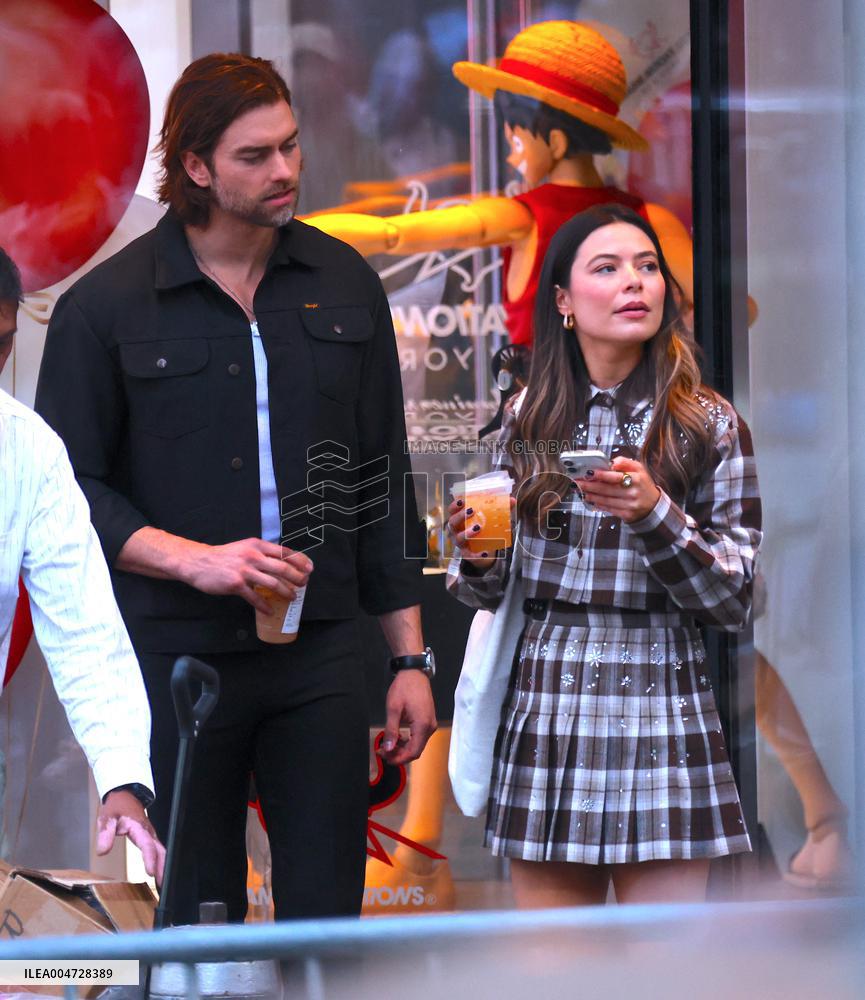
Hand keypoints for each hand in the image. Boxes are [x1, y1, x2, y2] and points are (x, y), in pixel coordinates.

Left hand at [96, 790, 165, 885]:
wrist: (125, 796)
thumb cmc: (116, 807)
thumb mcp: (107, 817)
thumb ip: (105, 834)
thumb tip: (102, 852)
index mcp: (139, 827)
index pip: (147, 844)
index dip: (149, 858)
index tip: (151, 872)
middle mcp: (148, 831)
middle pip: (159, 849)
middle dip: (162, 866)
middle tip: (162, 882)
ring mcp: (150, 834)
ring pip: (161, 850)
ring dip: (163, 864)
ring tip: (162, 881)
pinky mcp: (149, 837)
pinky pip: (157, 849)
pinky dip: (160, 860)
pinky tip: (158, 870)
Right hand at [181, 539, 312, 613]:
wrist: (199, 562)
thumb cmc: (224, 556)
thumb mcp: (245, 547)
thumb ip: (261, 552)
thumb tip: (281, 562)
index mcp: (257, 545)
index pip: (284, 552)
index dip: (300, 561)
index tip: (310, 568)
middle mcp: (253, 556)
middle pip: (282, 568)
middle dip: (297, 578)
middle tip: (304, 584)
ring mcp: (245, 571)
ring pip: (272, 583)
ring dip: (285, 592)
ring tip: (292, 597)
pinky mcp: (236, 585)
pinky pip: (255, 597)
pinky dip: (264, 606)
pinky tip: (269, 610)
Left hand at [378, 670, 436, 765]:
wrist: (414, 672)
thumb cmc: (404, 687)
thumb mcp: (393, 709)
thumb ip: (391, 730)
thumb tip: (388, 748)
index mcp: (423, 725)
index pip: (413, 752)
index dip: (398, 758)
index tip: (385, 757)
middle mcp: (430, 727)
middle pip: (415, 750)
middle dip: (398, 754)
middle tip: (382, 751)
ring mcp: (430, 724)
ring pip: (417, 745)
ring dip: (402, 748)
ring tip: (387, 744)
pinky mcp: (428, 721)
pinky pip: (418, 737)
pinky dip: (407, 740)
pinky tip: (397, 737)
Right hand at [446, 497, 515, 571]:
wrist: (484, 549)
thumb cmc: (483, 529)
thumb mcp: (489, 519)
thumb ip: (500, 509)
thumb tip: (512, 500)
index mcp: (459, 519)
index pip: (452, 511)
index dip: (454, 505)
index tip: (461, 500)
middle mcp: (456, 530)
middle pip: (452, 522)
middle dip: (460, 516)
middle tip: (471, 510)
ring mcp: (460, 543)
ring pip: (459, 538)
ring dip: (467, 532)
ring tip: (478, 527)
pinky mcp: (466, 554)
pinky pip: (469, 555)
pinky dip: (476, 554)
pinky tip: (485, 552)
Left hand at [575, 456, 660, 522]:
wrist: (653, 505)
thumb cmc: (642, 484)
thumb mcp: (639, 469)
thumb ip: (625, 462)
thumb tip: (612, 462)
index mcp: (637, 479)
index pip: (616, 477)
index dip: (601, 475)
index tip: (589, 473)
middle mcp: (633, 492)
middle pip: (607, 489)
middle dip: (590, 486)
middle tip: (578, 482)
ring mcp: (630, 505)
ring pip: (606, 500)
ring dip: (591, 495)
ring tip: (581, 491)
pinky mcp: (626, 515)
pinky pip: (609, 509)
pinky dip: (598, 504)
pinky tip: (591, 500)